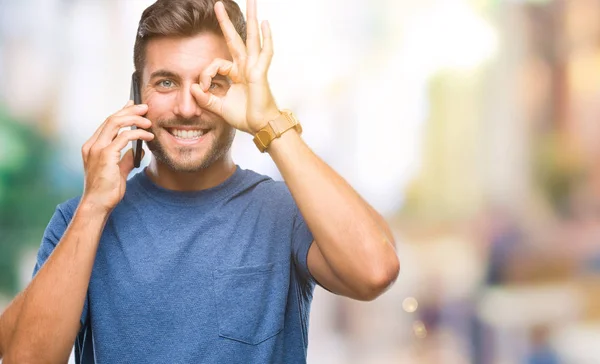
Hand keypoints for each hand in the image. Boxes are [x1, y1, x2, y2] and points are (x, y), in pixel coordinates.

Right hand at [80, 100, 153, 212]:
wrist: (98, 204)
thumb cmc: (106, 191)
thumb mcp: (118, 171)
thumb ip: (125, 159)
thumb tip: (137, 150)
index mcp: (92, 147)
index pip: (107, 123)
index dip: (121, 112)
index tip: (133, 105)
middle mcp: (92, 145)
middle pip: (111, 119)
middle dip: (129, 111)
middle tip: (145, 107)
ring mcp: (97, 149)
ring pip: (115, 122)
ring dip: (134, 119)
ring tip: (148, 121)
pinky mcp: (105, 155)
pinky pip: (124, 136)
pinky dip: (138, 133)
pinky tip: (148, 136)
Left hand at [190, 0, 280, 134]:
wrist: (259, 126)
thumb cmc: (245, 117)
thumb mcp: (219, 106)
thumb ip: (205, 98)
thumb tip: (193, 88)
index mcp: (236, 74)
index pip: (215, 64)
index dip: (205, 74)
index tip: (201, 88)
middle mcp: (245, 67)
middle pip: (235, 38)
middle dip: (226, 22)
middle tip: (218, 4)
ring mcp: (254, 67)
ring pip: (252, 38)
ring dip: (251, 19)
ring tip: (252, 2)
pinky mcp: (260, 72)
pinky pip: (265, 52)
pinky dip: (266, 38)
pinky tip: (266, 23)